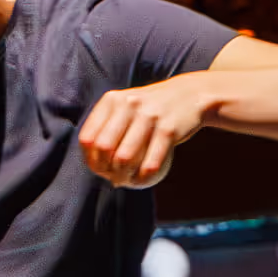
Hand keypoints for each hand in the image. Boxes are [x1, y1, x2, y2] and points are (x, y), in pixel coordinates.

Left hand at [79, 70, 219, 188]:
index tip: (101, 169)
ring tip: (129, 181)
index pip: (88, 138)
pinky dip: (145, 178)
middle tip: (116, 177)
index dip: (91, 160)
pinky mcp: (168, 129)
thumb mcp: (126, 108)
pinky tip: (145, 180)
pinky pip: (150, 164)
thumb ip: (108, 131)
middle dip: (106, 171)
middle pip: (104, 149)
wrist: (190, 95)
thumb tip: (96, 167)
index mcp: (112, 100)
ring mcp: (149, 115)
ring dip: (125, 177)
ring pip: (125, 158)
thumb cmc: (151, 110)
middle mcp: (128, 104)